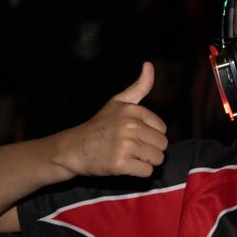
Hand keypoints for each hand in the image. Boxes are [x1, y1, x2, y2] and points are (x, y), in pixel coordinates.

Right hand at [64, 62, 168, 177]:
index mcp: (133, 110)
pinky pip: (147, 172)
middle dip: (150, 150)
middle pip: (162, 145)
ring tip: (129, 156)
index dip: (150, 135)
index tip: (133, 135)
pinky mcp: (120, 163)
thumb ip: (139, 86)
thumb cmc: (100, 126)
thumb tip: (149, 64)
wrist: (73, 149)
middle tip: (131, 149)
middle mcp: (130, 126)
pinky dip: (139, 172)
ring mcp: (125, 145)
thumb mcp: (118, 102)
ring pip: (157, 159)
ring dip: (145, 162)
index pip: (162, 129)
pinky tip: (125, 166)